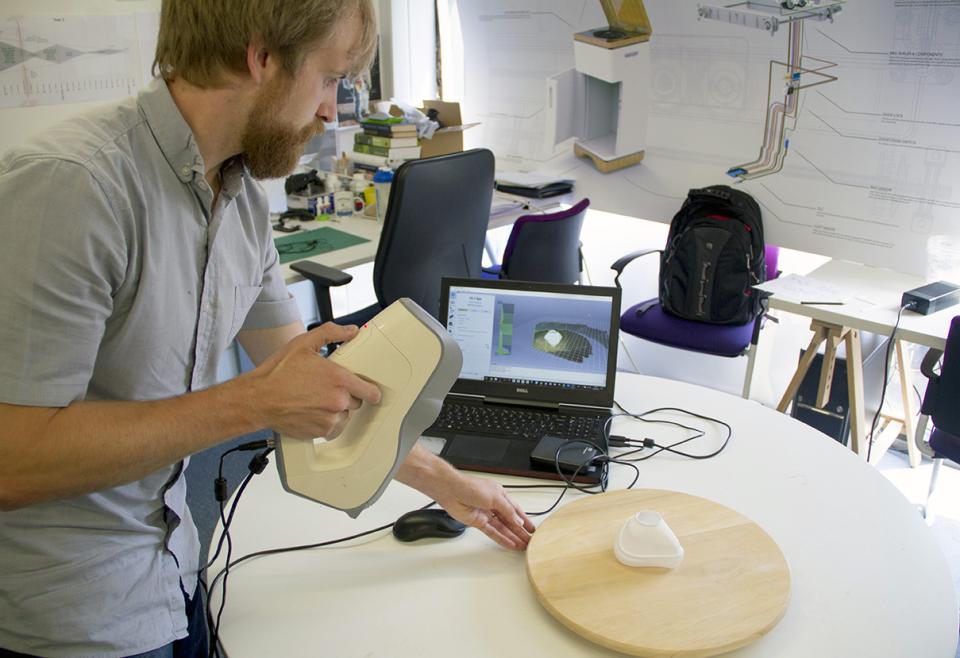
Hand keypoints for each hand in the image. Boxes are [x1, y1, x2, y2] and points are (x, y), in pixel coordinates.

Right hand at [245, 322, 380, 438]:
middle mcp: (338, 401)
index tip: (367, 390)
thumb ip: (331, 333)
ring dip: (336, 410)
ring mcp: (330, 419)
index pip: (372, 392)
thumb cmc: (277, 373)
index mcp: (339, 379)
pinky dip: (327, 422)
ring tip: (317, 400)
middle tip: (328, 388)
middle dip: (346, 395)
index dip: (370, 390)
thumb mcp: (303, 344)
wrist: (258, 399)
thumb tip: (351, 331)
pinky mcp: (320, 432)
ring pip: (345, 416)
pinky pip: (333, 429)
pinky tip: (313, 411)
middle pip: (357, 402)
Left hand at [432, 472, 536, 550]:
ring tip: (522, 546)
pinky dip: (501, 538)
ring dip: (512, 537)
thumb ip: (508, 511)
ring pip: (502, 528)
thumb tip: (518, 521)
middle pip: (510, 520)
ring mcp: (486, 514)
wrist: (451, 491)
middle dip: (520, 531)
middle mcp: (493, 504)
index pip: (515, 509)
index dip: (524, 519)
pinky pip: (492, 532)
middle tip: (529, 541)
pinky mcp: (478, 522)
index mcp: (500, 494)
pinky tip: (509, 544)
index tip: (532, 528)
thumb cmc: (470, 487)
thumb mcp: (495, 497)